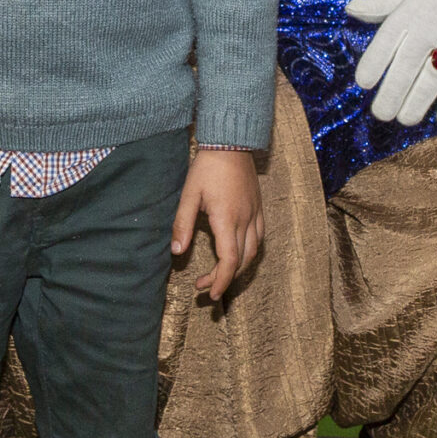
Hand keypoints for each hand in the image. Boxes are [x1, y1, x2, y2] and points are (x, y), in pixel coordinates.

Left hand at [172, 148, 263, 303]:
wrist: (231, 142)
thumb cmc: (207, 167)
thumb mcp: (189, 194)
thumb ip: (182, 224)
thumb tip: (176, 252)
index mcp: (227, 219)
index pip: (228, 261)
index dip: (221, 282)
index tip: (210, 295)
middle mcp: (245, 220)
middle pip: (241, 261)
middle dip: (224, 279)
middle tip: (205, 286)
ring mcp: (255, 214)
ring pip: (253, 252)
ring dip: (238, 268)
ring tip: (220, 274)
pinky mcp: (259, 208)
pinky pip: (259, 237)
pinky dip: (249, 252)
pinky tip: (237, 253)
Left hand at [345, 0, 436, 126]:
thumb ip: (380, 5)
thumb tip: (350, 9)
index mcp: (412, 9)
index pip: (388, 38)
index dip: (374, 61)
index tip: (363, 84)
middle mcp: (434, 24)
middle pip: (408, 62)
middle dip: (393, 91)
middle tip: (381, 114)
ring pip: (435, 76)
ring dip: (419, 101)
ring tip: (405, 119)